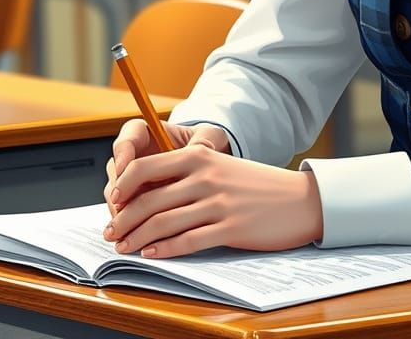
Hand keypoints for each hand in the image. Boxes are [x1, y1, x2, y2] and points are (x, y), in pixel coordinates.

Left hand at [103, 128, 323, 255]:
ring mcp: (218, 203)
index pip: (146, 167)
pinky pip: (187, 241)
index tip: (112, 202)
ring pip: (163, 222)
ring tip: (124, 247)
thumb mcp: (221, 167)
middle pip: (150, 200)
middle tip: (111, 233)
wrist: (299, 199)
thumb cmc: (256, 185)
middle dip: (124, 220)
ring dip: (137, 238)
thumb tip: (148, 191)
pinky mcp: (229, 228)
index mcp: (201, 156)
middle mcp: (206, 177)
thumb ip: (189, 174)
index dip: (122, 187)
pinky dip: (164, 250)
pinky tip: (152, 254)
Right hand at [104, 119, 229, 214]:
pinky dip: (128, 223)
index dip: (122, 152)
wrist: (207, 168)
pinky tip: (136, 235)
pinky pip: (124, 212)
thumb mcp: (208, 138)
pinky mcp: (135, 200)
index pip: (127, 137)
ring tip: (128, 225)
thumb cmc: (204, 146)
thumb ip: (203, 140)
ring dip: (120, 211)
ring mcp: (133, 180)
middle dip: (117, 189)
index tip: (124, 168)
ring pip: (116, 194)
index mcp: (148, 134)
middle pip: (115, 170)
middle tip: (122, 205)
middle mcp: (135, 156)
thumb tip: (197, 149)